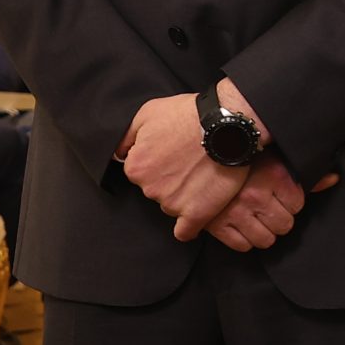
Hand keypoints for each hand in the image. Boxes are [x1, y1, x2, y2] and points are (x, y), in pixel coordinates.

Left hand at [119, 92, 247, 240]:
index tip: (171, 155)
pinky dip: (189, 226)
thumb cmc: (189, 115)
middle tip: (188, 162)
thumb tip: (117, 153)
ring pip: (171, 206)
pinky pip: (185, 231)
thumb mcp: (148, 112)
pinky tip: (196, 212)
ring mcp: (172, 203)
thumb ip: (127, 136)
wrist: (227, 125)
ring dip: (183, 196)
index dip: (156, 162)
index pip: (140, 173)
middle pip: (155, 190)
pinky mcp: (196, 214)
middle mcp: (150, 188)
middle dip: (169, 179)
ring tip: (202, 174)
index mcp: (136, 167)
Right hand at [207, 159, 342, 251]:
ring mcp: (236, 212)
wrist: (204, 153)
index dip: (290, 201)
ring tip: (255, 216)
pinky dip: (243, 238)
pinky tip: (241, 223)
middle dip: (278, 218)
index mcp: (274, 176)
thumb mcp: (275, 158)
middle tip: (267, 207)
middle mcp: (256, 195)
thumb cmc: (242, 156)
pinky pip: (242, 246)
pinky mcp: (218, 225)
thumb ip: (305, 174)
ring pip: (265, 240)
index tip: (279, 194)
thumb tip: (333, 179)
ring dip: (262, 231)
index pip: (298, 205)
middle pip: (284, 226)